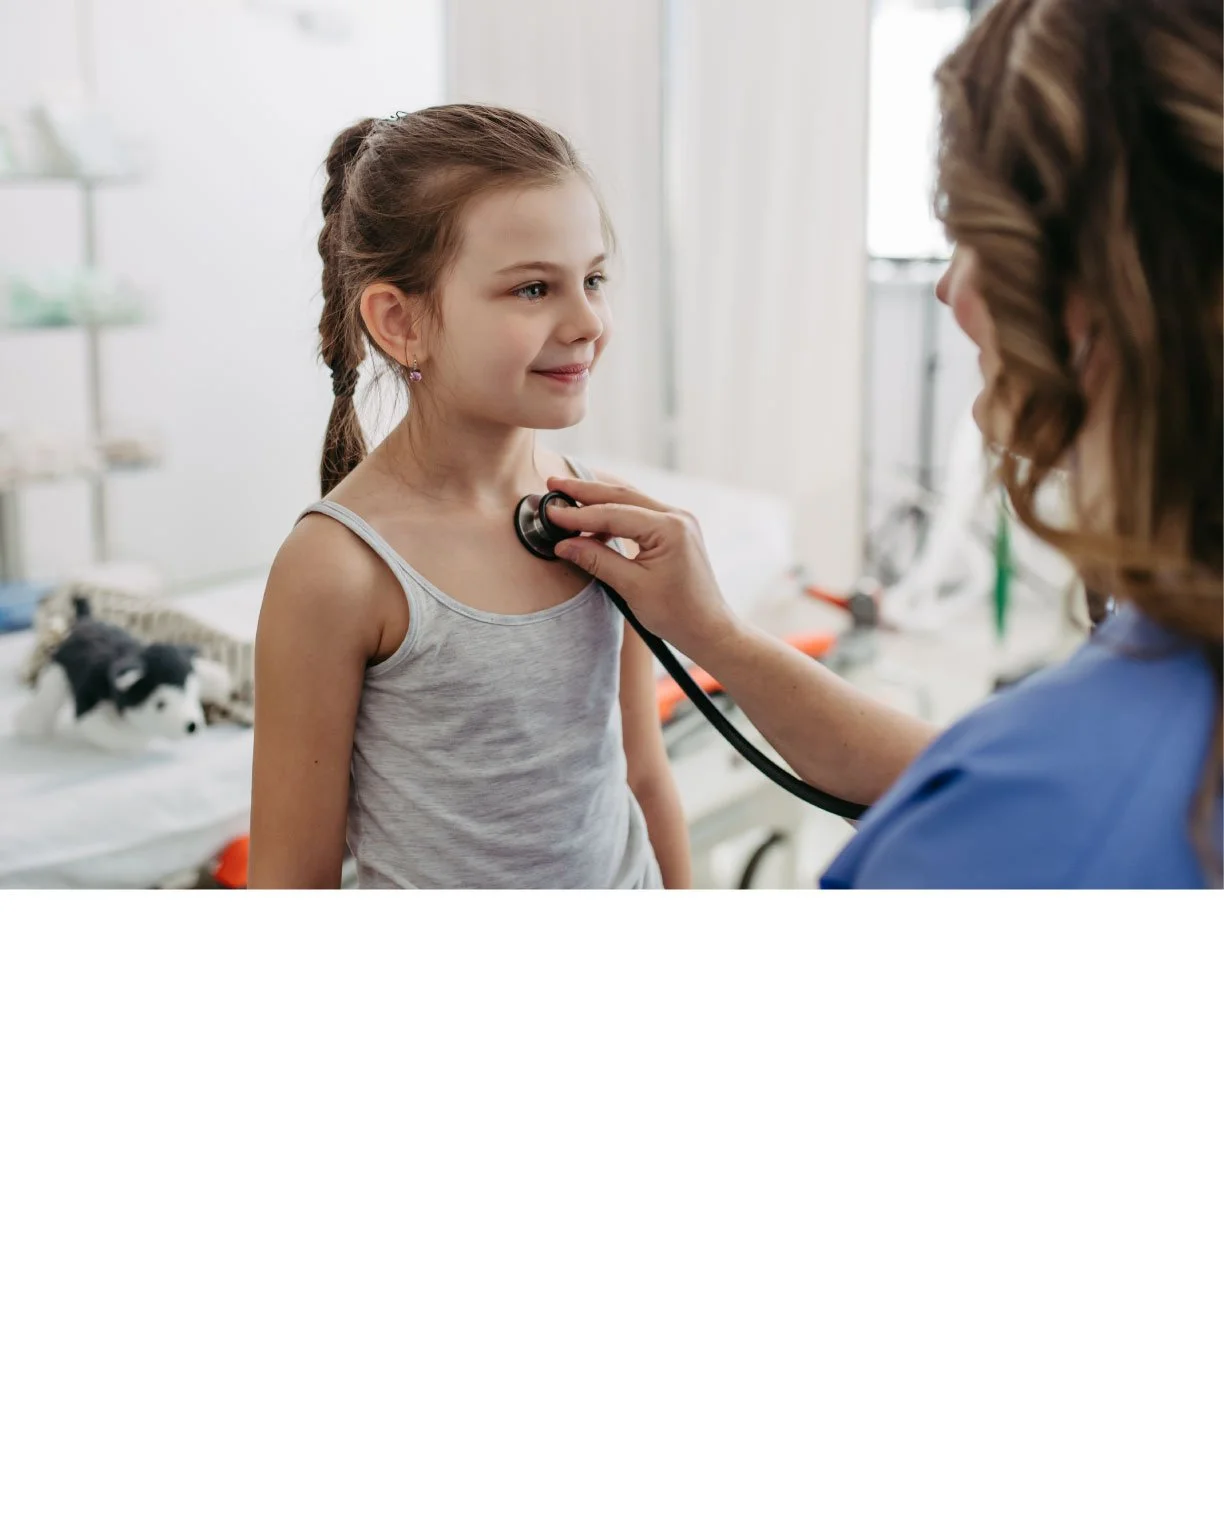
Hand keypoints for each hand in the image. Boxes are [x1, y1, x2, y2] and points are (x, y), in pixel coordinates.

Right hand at [545, 477, 739, 658]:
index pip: (614, 513)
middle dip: (586, 491)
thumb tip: (565, 544)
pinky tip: (593, 525)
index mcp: (670, 528)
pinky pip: (640, 514)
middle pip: (622, 495)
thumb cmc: (676, 614)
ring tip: (568, 499)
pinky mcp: (675, 530)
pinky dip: (615, 515)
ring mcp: (678, 521)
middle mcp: (677, 517)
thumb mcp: (631, 587)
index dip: (579, 514)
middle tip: (554, 485)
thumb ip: (597, 560)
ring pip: (630, 501)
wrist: (708, 628)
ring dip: (599, 500)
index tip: (551, 513)